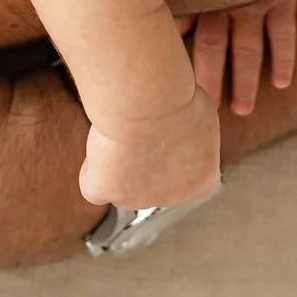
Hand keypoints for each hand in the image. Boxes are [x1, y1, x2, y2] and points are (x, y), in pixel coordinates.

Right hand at [79, 84, 220, 208]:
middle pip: (156, 188)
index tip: (165, 143)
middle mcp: (175, 195)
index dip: (175, 163)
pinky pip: (94, 189)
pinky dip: (92, 173)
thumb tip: (187, 126)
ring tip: (118, 136)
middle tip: (140, 133)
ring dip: (121, 169)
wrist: (146, 101)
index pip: (192, 182)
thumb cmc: (176, 97)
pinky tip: (97, 152)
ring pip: (126, 190)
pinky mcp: (109, 192)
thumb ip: (196, 131)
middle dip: (148, 165)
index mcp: (204, 177)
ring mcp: (141, 198)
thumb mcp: (202, 111)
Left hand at [184, 0, 296, 114]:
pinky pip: (283, 32)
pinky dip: (283, 57)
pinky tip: (282, 82)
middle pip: (213, 44)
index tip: (174, 88)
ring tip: (243, 109)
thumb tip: (170, 27)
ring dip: (245, 79)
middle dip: (210, 79)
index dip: (177, 57)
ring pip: (248, 46)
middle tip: (207, 110)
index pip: (181, 27)